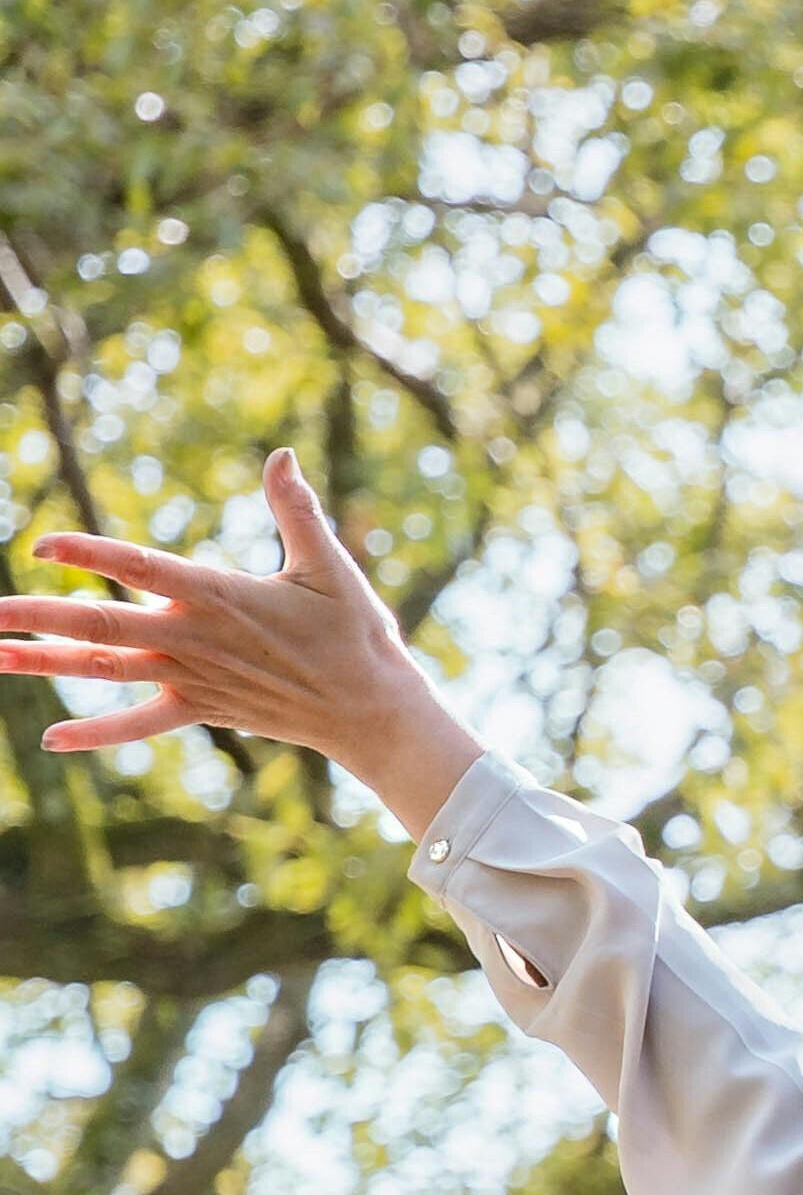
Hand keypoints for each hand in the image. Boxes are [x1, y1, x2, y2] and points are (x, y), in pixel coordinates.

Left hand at [7, 451, 481, 835]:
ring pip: (104, 669)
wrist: (372, 710)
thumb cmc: (356, 633)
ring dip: (43, 662)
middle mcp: (194, 638)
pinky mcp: (201, 708)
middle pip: (101, 624)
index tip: (43, 544)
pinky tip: (53, 739)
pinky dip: (98, 734)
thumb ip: (297, 509)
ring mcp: (192, 677)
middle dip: (37, 615)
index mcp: (219, 595)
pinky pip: (140, 724)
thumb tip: (280, 455)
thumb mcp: (330, 566)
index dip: (90, 554)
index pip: (141, 567)